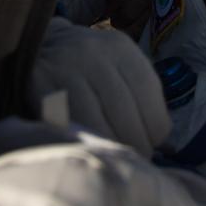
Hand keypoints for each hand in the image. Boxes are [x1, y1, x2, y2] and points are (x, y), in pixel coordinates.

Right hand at [30, 18, 170, 157]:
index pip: (149, 94)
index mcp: (120, 47)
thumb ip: (141, 97)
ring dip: (109, 150)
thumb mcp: (118, 66)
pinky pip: (67, 128)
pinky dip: (81, 143)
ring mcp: (65, 68)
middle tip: (132, 159)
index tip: (151, 144)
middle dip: (134, 145)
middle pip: (125, 115)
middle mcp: (94, 53)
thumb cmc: (89, 66)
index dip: (154, 129)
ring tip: (111, 157)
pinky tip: (86, 148)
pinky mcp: (39, 85)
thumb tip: (166, 144)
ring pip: (97, 126)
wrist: (41, 46)